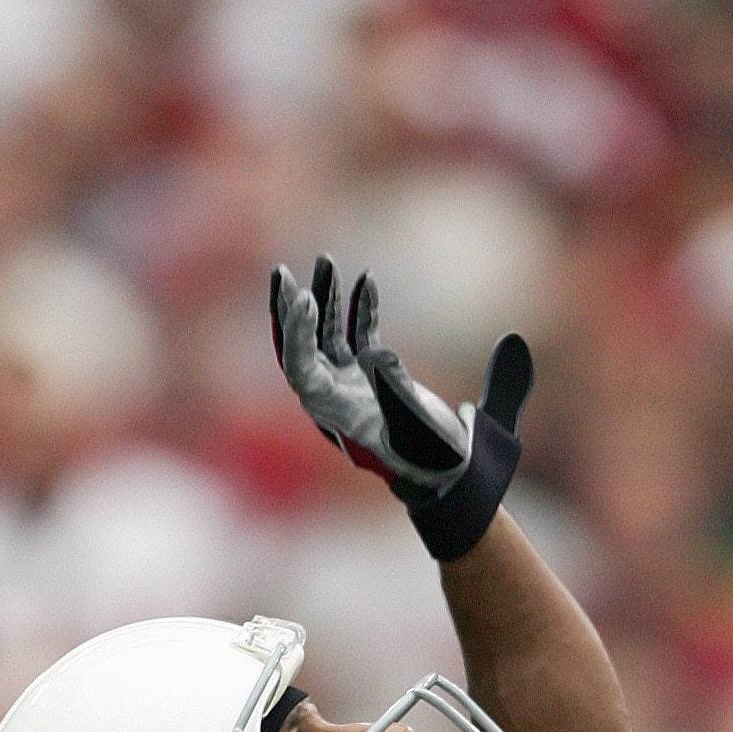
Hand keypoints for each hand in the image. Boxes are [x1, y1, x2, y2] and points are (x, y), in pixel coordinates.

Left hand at [269, 255, 532, 562]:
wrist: (450, 470)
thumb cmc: (433, 458)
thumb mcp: (420, 430)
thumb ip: (399, 393)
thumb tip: (377, 357)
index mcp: (339, 415)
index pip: (302, 373)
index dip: (297, 337)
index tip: (305, 301)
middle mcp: (337, 399)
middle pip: (300, 350)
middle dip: (289, 312)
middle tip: (282, 274)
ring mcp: (352, 385)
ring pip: (326, 337)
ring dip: (325, 299)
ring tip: (326, 261)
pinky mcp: (372, 376)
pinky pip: (358, 336)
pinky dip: (361, 309)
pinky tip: (367, 280)